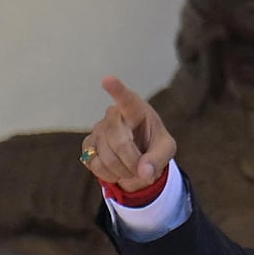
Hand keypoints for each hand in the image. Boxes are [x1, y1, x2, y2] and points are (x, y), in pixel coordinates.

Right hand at [83, 77, 177, 194]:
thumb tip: (144, 173)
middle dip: (132, 162)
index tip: (107, 79)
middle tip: (142, 170)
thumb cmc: (153, 144)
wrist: (138, 156)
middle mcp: (113, 114)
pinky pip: (94, 164)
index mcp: (136, 109)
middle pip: (119, 141)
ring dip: (122, 171)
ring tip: (131, 170)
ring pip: (105, 156)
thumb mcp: (166, 150)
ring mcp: (97, 129)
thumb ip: (158, 159)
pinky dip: (108, 174)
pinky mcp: (87, 145)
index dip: (117, 90)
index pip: (126, 99)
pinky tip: (117, 170)